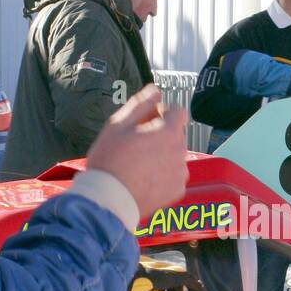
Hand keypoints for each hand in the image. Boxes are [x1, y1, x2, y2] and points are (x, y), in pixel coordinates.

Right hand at [86, 84, 186, 218]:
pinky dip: (163, 175)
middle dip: (160, 134)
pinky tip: (144, 179)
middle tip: (136, 143)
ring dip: (162, 154)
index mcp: (168, 132)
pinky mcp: (177, 191)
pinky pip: (173, 176)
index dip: (162, 112)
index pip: (178, 111)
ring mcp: (181, 173)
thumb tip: (155, 90)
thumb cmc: (110, 160)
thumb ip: (141, 104)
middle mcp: (181, 151)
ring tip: (138, 164)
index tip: (145, 120)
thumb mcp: (118, 124)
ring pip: (175, 155)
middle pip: (176, 134)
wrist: (109, 199)